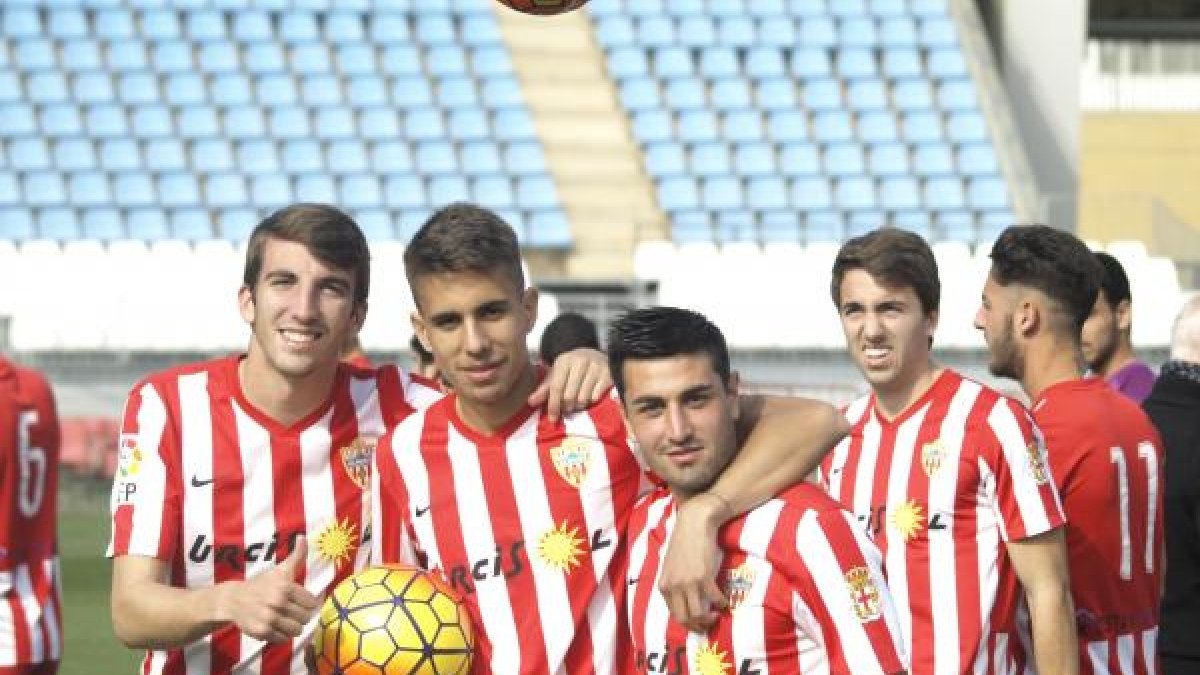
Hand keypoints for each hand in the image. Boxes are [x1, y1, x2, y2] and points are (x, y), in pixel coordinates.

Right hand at [216, 538, 319, 642]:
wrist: (233, 600)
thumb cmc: (261, 584)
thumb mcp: (280, 570)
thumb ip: (296, 556)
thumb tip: (303, 537)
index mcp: (285, 587)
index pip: (312, 603)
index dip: (307, 602)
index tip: (298, 600)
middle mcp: (277, 603)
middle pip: (306, 618)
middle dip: (300, 615)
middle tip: (290, 610)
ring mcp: (269, 619)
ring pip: (297, 630)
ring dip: (293, 627)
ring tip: (284, 619)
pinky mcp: (262, 632)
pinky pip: (283, 639)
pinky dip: (281, 635)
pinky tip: (275, 626)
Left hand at [528, 347, 611, 421]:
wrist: (594, 354)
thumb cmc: (571, 368)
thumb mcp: (557, 374)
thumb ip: (544, 389)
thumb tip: (531, 402)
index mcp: (565, 361)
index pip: (556, 387)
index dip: (553, 405)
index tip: (553, 419)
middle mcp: (580, 361)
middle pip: (569, 395)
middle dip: (567, 407)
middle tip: (567, 409)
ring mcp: (596, 367)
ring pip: (583, 398)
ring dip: (579, 406)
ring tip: (578, 403)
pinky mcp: (608, 374)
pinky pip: (596, 396)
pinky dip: (591, 401)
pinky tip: (589, 397)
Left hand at [658, 493, 729, 631]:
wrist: (694, 522)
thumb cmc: (684, 542)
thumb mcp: (672, 567)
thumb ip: (674, 583)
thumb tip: (684, 600)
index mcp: (663, 585)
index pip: (674, 614)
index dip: (688, 622)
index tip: (698, 622)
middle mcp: (673, 586)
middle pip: (684, 619)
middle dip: (698, 626)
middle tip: (708, 624)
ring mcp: (688, 583)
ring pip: (698, 614)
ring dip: (709, 619)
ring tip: (716, 614)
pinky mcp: (703, 577)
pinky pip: (714, 599)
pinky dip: (721, 604)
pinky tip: (725, 602)